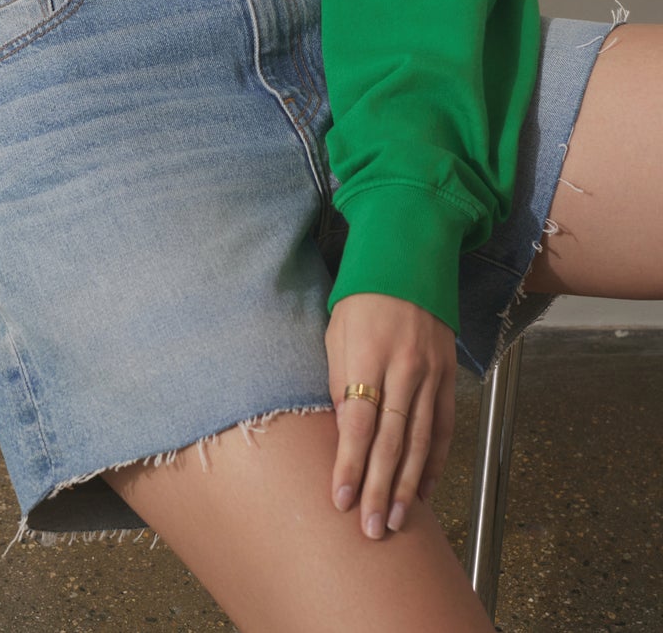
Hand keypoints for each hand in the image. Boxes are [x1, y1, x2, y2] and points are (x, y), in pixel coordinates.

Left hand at [324, 292, 457, 539]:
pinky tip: (424, 490)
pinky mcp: (449, 376)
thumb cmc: (361, 297)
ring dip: (408, 486)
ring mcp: (431, 374)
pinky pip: (443, 427)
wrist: (410, 257)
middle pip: (391, 440)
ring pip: (420, 440)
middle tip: (371, 529)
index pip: (358, 421)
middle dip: (380, 489)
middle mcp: (404, 369)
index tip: (341, 500)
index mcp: (370, 355)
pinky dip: (434, 462)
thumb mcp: (337, 332)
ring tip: (397, 522)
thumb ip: (340, 382)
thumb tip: (342, 433)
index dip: (350, 464)